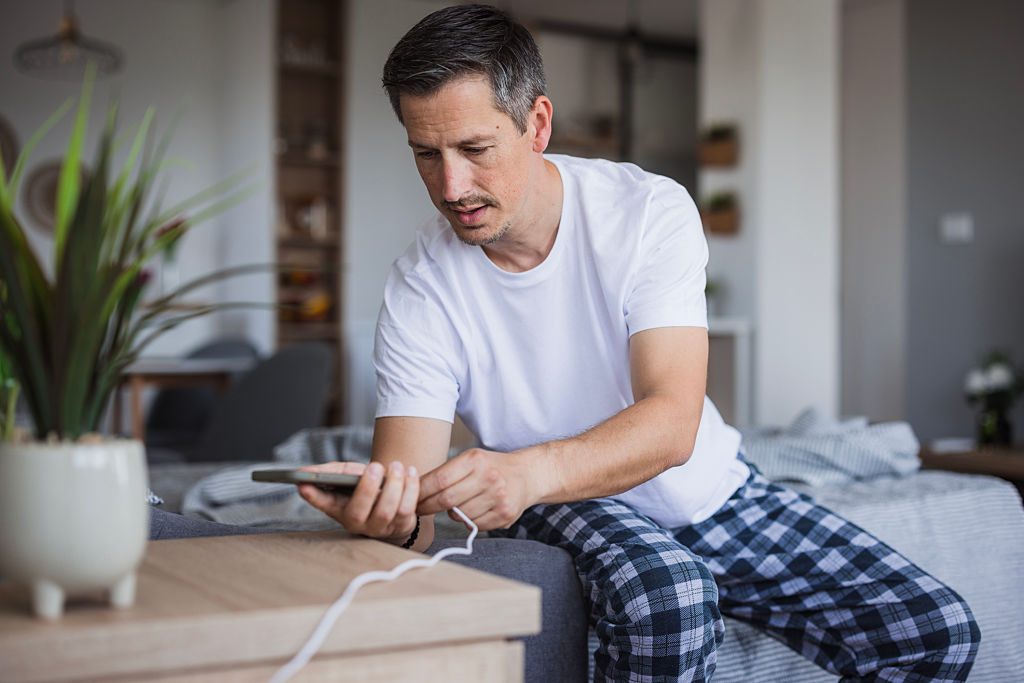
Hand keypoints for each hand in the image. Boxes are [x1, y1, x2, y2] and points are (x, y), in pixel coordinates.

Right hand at [297, 460, 419, 542]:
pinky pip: (406, 509)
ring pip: (386, 510)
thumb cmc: (367, 487)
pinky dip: (410, 488)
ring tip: (396, 466)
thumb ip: (330, 473)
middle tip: (374, 466)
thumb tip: (305, 471)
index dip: (313, 496)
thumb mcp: (348, 477)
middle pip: (358, 511)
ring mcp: (379, 527)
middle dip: (367, 488)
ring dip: (393, 485)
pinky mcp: (401, 526)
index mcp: (339, 508)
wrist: (395, 502)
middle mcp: (356, 522)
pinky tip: (410, 472)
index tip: (303, 484)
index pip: (322, 503)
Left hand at [417, 448, 535, 531]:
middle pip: (446, 500)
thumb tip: (416, 490)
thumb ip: (447, 473)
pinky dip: (467, 521)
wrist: (527, 475)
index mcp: (475, 460)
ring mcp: (498, 497)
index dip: (421, 491)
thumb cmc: (491, 467)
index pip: (439, 479)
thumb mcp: (471, 459)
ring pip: (459, 515)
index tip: (412, 497)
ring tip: (455, 506)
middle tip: (418, 509)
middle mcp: (488, 477)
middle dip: (427, 506)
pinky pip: (474, 525)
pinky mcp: (504, 514)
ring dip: (450, 514)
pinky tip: (472, 511)